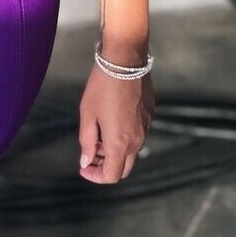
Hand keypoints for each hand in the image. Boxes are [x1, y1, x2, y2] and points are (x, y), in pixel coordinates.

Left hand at [77, 63, 154, 182]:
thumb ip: (87, 141)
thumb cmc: (102, 86)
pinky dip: (125, 135)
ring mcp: (147, 127)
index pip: (111, 175)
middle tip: (91, 154)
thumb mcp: (87, 114)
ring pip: (132, 150)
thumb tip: (86, 161)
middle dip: (106, 166)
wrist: (125, 60)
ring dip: (116, 150)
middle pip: (124, 167)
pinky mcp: (151, 115)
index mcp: (119, 143)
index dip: (95, 176)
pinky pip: (139, 133)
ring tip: (99, 133)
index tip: (84, 167)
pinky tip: (113, 118)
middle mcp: (137, 140)